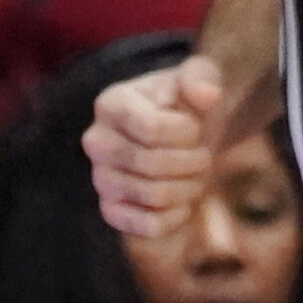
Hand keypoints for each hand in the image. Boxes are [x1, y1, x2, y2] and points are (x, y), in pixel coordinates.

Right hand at [83, 55, 229, 238]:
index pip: (152, 129)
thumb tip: (206, 95)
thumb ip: (202, 75)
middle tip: (203, 154)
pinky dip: (175, 217)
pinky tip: (185, 203)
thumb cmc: (190, 102)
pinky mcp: (111, 209)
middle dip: (193, 161)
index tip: (196, 127)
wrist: (188, 133)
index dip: (187, 132)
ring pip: (153, 196)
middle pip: (152, 165)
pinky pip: (145, 226)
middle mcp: (97, 142)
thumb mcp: (200, 76)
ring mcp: (101, 178)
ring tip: (196, 173)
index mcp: (111, 104)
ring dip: (190, 186)